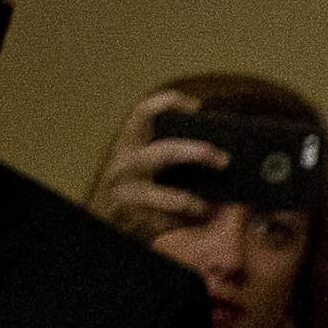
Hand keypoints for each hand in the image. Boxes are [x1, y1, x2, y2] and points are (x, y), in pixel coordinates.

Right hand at [85, 89, 218, 241]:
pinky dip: (186, 223)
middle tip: (223, 160)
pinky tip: (194, 222)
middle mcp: (125, 165)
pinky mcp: (135, 219)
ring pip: (171, 197)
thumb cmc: (134, 191)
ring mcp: (127, 193)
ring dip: (194, 203)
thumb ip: (168, 155)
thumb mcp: (142, 165)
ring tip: (207, 208)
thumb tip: (217, 156)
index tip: (195, 106)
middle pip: (166, 152)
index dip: (168, 103)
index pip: (143, 113)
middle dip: (199, 154)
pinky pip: (169, 222)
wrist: (104, 225)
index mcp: (129, 146)